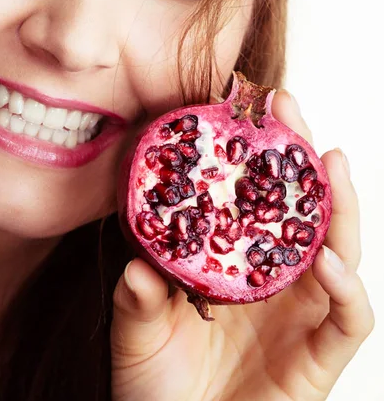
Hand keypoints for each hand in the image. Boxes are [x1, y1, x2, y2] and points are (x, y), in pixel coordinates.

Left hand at [110, 91, 373, 400]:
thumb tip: (139, 267)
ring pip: (338, 251)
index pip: (251, 203)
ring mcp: (299, 317)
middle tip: (288, 112)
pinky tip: (332, 264)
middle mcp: (272, 283)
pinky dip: (348, 292)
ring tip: (329, 161)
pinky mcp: (318, 360)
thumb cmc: (157, 392)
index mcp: (233, 268)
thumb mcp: (137, 338)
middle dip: (299, 160)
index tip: (241, 113)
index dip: (251, 159)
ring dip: (339, 206)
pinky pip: (348, 320)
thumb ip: (137, 303)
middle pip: (299, 212)